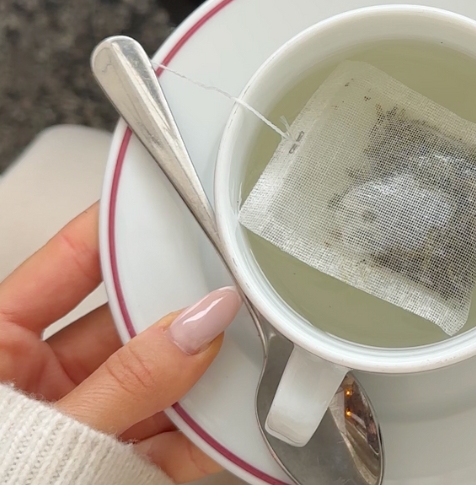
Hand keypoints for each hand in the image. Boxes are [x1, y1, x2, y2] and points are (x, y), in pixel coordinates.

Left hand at [0, 203, 240, 481]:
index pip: (71, 262)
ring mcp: (91, 420)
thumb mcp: (45, 433)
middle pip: (130, 321)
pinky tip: (236, 419)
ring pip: (161, 379)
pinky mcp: (122, 464)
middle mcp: (44, 377)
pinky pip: (174, 436)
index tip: (170, 201)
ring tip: (246, 356)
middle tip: (230, 289)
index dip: (121, 228)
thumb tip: (199, 325)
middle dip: (181, 310)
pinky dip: (208, 433)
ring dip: (204, 376)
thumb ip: (131, 380)